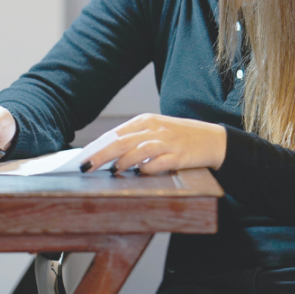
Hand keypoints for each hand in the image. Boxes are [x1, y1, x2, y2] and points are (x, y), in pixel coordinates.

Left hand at [84, 113, 226, 174]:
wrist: (212, 139)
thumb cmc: (179, 137)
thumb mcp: (155, 131)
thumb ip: (133, 139)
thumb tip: (104, 155)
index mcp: (145, 121)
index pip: (115, 134)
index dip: (96, 147)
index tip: (82, 159)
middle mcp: (154, 129)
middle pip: (121, 142)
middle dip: (101, 155)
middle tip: (86, 167)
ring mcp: (167, 142)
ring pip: (138, 150)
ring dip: (123, 161)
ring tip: (113, 171)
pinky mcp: (179, 155)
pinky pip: (159, 162)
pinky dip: (147, 169)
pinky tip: (139, 174)